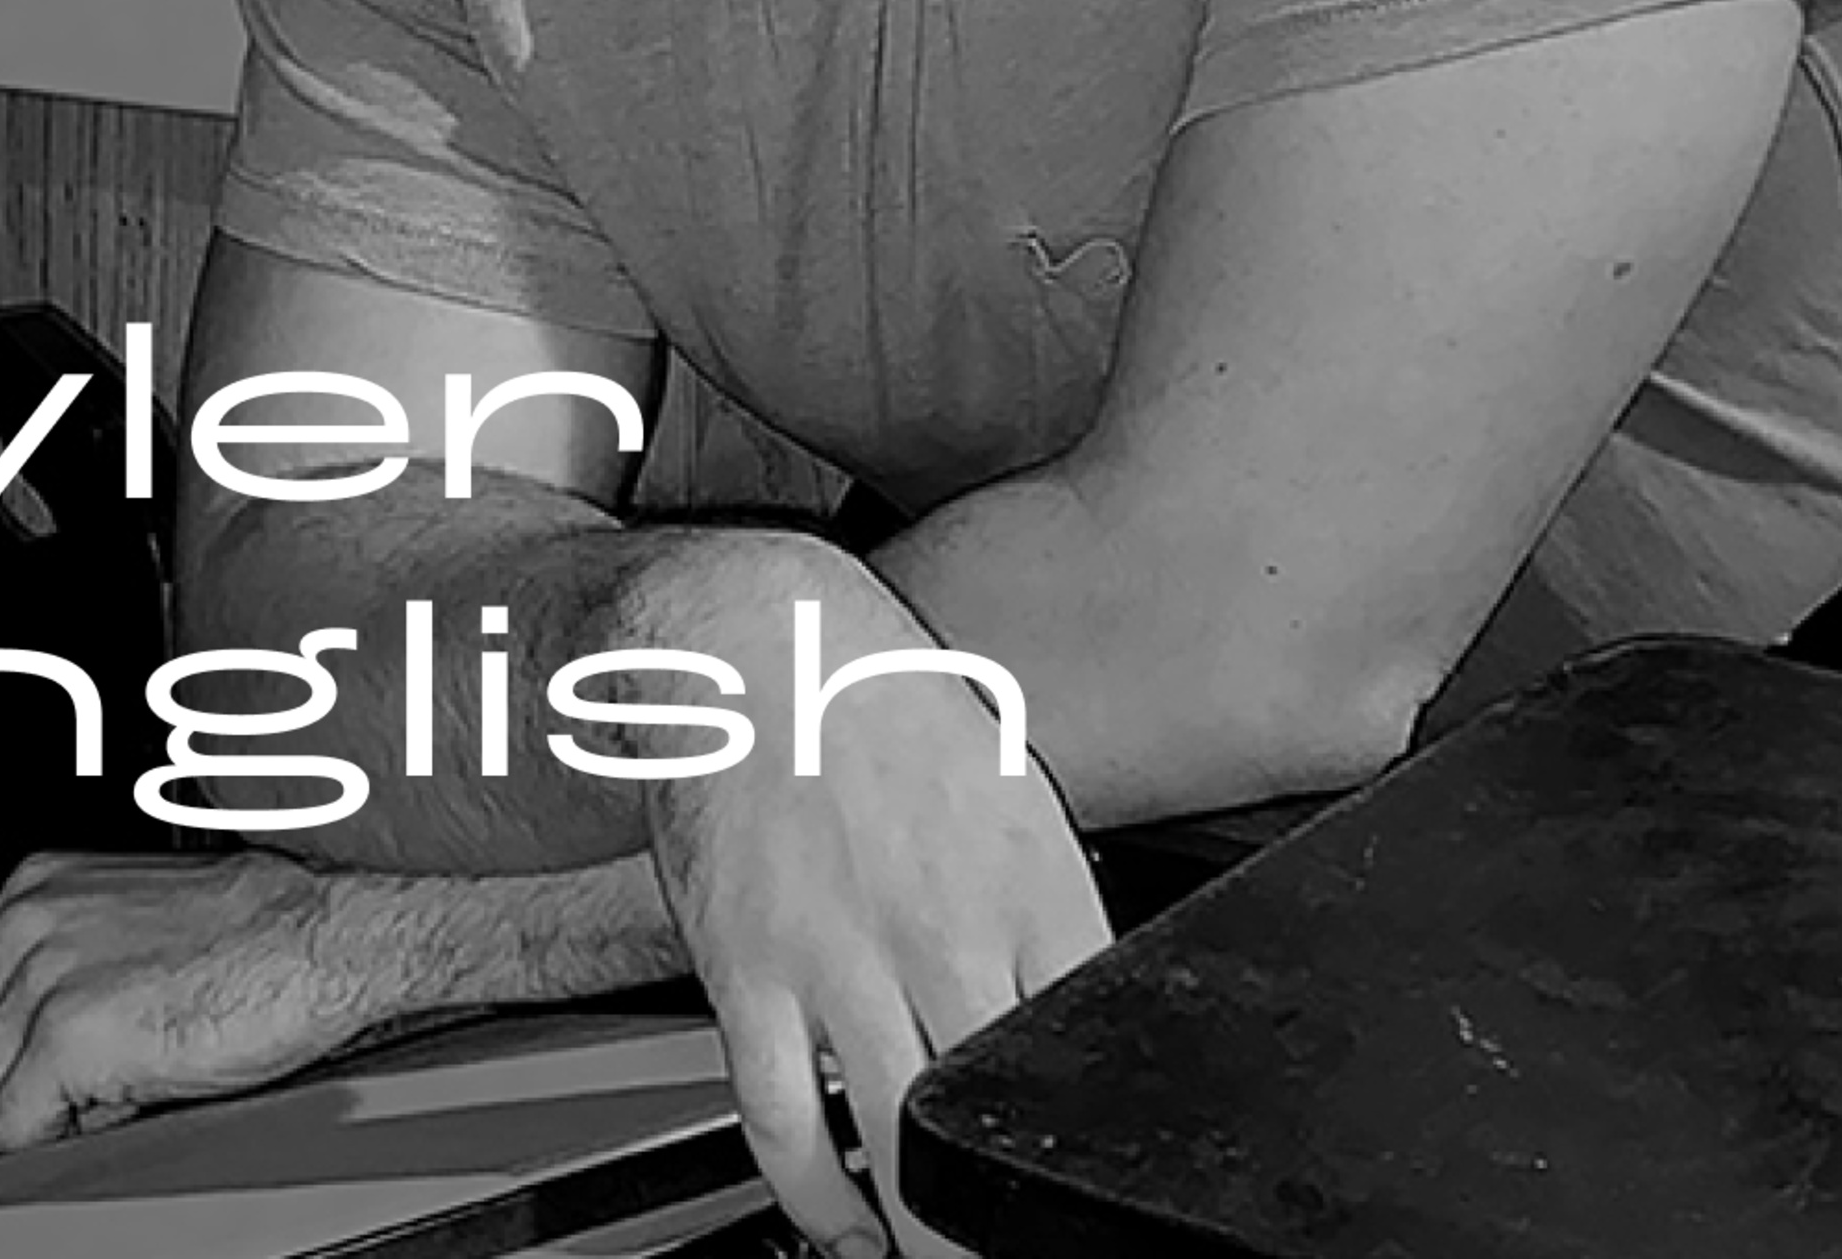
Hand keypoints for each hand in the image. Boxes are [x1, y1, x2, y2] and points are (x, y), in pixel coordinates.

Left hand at [0, 847, 398, 1154]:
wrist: (325, 935)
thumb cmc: (256, 933)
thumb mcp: (132, 922)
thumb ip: (64, 963)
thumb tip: (20, 1045)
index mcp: (34, 889)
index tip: (29, 1090)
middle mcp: (24, 922)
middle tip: (55, 1118)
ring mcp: (40, 977)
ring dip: (27, 1123)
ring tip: (103, 1102)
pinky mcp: (66, 1036)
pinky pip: (13, 1132)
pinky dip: (63, 1139)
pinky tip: (126, 1102)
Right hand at [633, 541, 1111, 1258]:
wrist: (756, 643)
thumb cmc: (886, 711)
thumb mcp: (1010, 789)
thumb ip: (1050, 909)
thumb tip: (1090, 1018)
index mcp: (1033, 881)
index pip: (1090, 1053)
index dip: (1091, 1143)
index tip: (1079, 1194)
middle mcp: (946, 929)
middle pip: (997, 1131)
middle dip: (999, 1220)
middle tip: (1001, 1247)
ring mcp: (843, 957)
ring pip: (899, 1156)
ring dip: (919, 1234)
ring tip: (929, 1254)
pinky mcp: (750, 974)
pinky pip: (788, 1130)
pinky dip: (818, 1206)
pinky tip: (842, 1228)